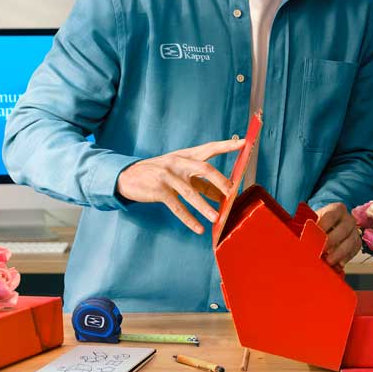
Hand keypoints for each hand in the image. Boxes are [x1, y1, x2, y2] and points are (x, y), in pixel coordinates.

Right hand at [115, 137, 245, 232]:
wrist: (128, 176)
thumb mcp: (179, 171)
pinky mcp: (159, 190)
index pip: (209, 148)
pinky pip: (177, 207)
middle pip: (204, 169)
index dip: (226, 145)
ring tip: (217, 218)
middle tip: (232, 193)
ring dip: (205, 206)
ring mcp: (168, 176)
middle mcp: (178, 162)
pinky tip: (199, 228)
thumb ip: (199, 181)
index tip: (243, 143)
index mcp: (186, 155)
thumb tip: (222, 195)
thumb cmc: (159, 173)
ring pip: (191, 192)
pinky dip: (189, 218)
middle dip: (220, 181)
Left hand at [313, 202, 358, 266]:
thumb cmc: (319, 223)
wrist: (329, 226)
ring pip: (351, 241)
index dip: (322, 227)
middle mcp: (348, 218)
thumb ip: (308, 226)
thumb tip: (301, 235)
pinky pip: (354, 251)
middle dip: (331, 241)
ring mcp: (354, 231)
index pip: (331, 216)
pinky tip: (338, 264)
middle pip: (343, 229)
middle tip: (321, 250)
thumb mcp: (312, 219)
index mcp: (337, 209)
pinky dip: (346, 258)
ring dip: (339, 253)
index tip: (313, 237)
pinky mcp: (357, 243)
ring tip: (329, 261)